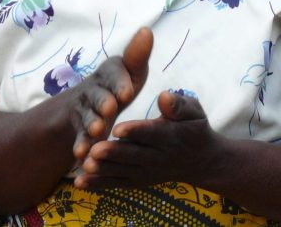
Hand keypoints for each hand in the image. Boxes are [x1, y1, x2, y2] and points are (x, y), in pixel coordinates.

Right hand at [70, 27, 151, 162]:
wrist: (90, 105)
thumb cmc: (120, 85)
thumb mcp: (131, 71)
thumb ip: (137, 55)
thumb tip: (146, 30)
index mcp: (110, 72)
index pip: (115, 73)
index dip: (121, 82)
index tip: (128, 92)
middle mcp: (94, 88)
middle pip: (99, 95)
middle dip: (104, 101)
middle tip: (111, 108)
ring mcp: (84, 109)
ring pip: (88, 116)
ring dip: (92, 123)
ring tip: (98, 131)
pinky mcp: (78, 128)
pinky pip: (79, 136)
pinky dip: (80, 145)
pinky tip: (81, 154)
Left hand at [75, 90, 216, 191]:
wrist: (201, 161)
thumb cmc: (194, 128)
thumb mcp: (194, 111)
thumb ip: (179, 105)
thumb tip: (164, 96)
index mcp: (172, 135)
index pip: (153, 133)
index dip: (136, 131)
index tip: (118, 128)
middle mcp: (159, 156)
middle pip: (134, 155)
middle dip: (114, 153)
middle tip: (94, 149)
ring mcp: (148, 171)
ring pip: (123, 171)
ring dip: (104, 170)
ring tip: (85, 165)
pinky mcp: (138, 181)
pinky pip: (118, 183)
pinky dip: (99, 184)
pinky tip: (80, 182)